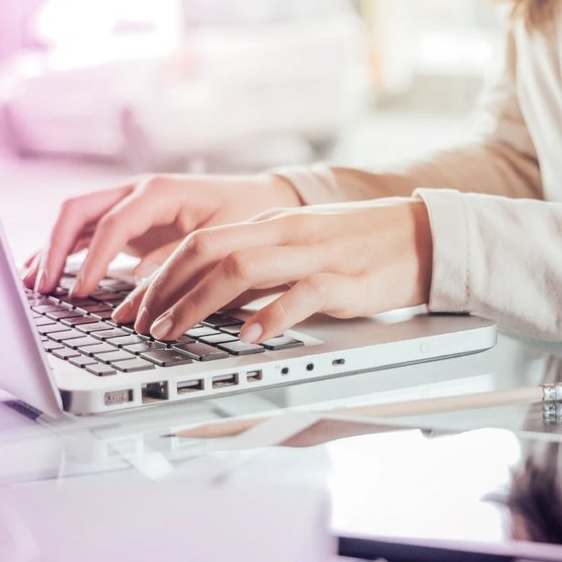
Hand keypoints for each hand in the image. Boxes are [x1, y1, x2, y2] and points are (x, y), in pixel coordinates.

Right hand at [21, 174, 301, 296]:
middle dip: (54, 247)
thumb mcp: (219, 241)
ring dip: (51, 247)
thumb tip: (136, 283)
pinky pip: (87, 230)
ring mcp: (130, 202)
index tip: (79, 291)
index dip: (92, 259)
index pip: (113, 223)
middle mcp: (137, 190)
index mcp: (159, 191)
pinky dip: (65, 249)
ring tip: (31, 282)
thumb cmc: (245, 218)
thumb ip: (178, 261)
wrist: (262, 201)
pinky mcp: (129, 218)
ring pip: (76, 218)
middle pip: (79, 210)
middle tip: (41, 286)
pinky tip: (47, 272)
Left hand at [113, 197, 433, 343]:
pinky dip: (268, 317)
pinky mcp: (342, 279)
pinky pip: (298, 295)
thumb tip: (216, 298)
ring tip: (172, 333)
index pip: (200, 242)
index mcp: (272, 225)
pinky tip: (248, 337)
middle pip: (206, 251)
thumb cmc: (366, 246)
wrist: (425, 236)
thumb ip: (263, 266)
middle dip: (164, 290)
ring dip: (196, 304)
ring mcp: (312, 254)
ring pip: (239, 270)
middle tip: (140, 325)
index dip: (159, 276)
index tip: (135, 308)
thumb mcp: (303, 246)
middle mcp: (284, 234)